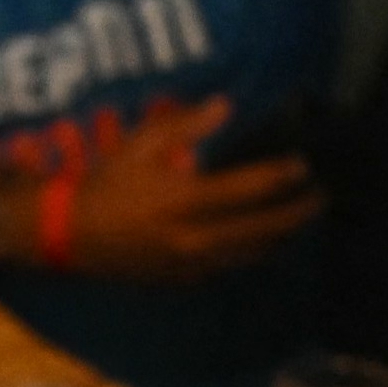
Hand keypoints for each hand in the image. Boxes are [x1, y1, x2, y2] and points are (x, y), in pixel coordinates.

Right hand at [54, 98, 318, 282]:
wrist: (68, 234)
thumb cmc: (105, 183)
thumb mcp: (139, 145)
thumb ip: (185, 125)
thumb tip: (226, 106)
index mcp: (185, 200)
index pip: (250, 188)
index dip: (282, 176)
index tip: (302, 165)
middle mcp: (194, 237)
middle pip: (262, 227)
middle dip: (296, 212)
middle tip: (319, 197)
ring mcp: (189, 263)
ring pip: (249, 253)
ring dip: (279, 236)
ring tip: (297, 221)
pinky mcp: (180, 280)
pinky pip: (226, 267)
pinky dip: (248, 252)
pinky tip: (259, 241)